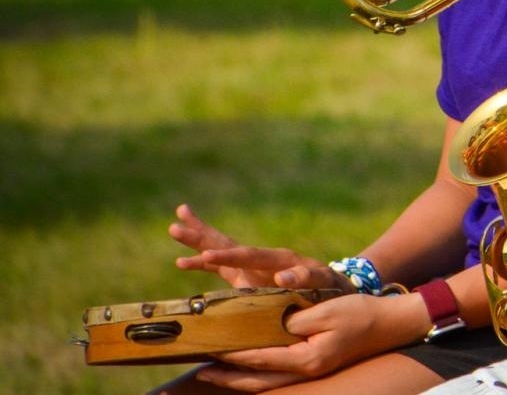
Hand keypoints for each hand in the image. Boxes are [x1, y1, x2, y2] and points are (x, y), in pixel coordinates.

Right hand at [169, 205, 342, 291]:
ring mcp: (251, 267)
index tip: (206, 254)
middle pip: (228, 243)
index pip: (248, 256)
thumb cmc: (328, 287)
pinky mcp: (246, 277)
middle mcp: (261, 258)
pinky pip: (221, 268)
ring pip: (220, 250)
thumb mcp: (322, 281)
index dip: (228, 255)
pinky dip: (203, 263)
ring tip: (174, 227)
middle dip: (203, 235)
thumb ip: (305, 278)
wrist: (330, 289)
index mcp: (278, 258)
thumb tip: (282, 277)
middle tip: (178, 219)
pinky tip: (184, 260)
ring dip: (198, 241)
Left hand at [192, 293, 415, 389]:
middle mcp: (306, 371)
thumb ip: (294, 319)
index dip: (234, 354)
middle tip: (202, 371)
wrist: (390, 324)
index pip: (261, 358)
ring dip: (240, 378)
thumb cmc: (359, 313)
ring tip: (216, 373)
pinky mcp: (315, 365)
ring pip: (266, 382)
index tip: (211, 348)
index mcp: (307, 358)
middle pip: (258, 380)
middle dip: (229, 377)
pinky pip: (278, 375)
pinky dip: (258, 373)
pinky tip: (248, 367)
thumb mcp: (326, 310)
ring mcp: (311, 372)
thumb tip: (268, 326)